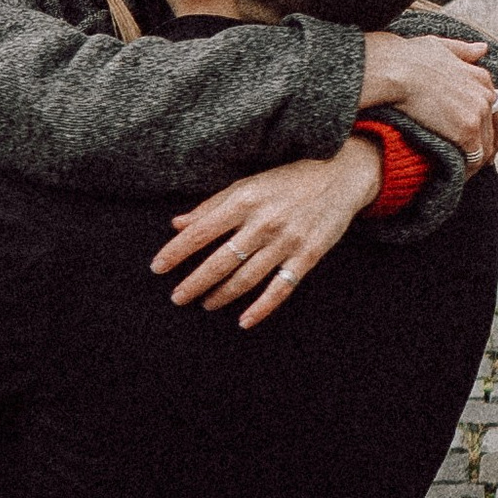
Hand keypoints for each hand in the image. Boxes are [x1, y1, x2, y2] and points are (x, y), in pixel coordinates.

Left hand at [149, 136, 385, 326]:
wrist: (341, 176)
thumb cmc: (288, 179)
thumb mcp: (248, 184)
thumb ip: (212, 206)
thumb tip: (177, 224)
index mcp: (244, 200)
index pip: (200, 232)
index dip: (176, 252)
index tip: (157, 268)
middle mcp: (263, 223)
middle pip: (220, 261)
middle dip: (194, 283)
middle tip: (177, 297)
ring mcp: (287, 242)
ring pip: (246, 278)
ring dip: (221, 295)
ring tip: (205, 304)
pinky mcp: (307, 256)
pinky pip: (280, 289)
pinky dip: (261, 308)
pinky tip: (244, 321)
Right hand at [359, 30, 497, 167]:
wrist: (395, 70)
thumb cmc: (408, 57)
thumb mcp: (440, 46)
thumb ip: (463, 50)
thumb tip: (482, 49)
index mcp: (480, 76)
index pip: (494, 105)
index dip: (487, 123)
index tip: (477, 135)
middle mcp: (485, 95)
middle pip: (496, 128)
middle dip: (488, 144)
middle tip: (477, 159)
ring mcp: (478, 114)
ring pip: (487, 146)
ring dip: (478, 161)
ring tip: (465, 172)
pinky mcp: (467, 131)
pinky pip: (474, 158)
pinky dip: (468, 169)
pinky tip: (458, 175)